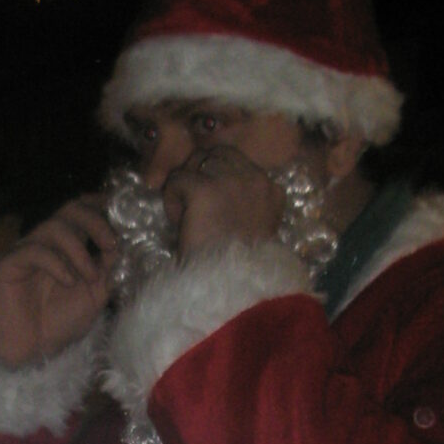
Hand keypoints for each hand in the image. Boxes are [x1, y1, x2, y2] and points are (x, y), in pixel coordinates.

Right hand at [0, 197, 116, 365]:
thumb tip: (125, 242)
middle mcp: (47, 242)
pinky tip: (68, 282)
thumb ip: (108, 267)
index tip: (124, 218)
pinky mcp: (9, 264)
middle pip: (70, 209)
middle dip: (95, 222)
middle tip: (111, 243)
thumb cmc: (61, 323)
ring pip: (54, 226)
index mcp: (68, 246)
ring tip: (89, 276)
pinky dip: (57, 264)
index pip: (83, 211)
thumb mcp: (96, 293)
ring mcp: (27, 250)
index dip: (102, 208)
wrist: (33, 351)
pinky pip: (34, 250)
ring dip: (78, 250)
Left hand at [165, 143, 284, 258]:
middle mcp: (256, 179)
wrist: (232, 289)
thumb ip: (245, 205)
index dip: (218, 179)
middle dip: (200, 174)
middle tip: (193, 208)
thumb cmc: (240, 270)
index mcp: (272, 192)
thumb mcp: (254, 231)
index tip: (213, 207)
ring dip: (186, 186)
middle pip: (216, 154)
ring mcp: (231, 181)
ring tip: (187, 217)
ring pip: (195, 163)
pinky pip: (176, 180)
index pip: (238, 162)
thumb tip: (216, 191)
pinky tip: (180, 224)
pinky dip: (171, 201)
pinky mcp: (204, 189)